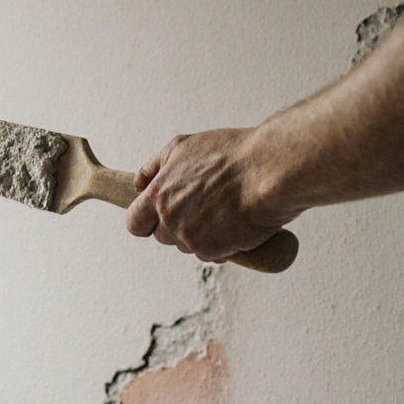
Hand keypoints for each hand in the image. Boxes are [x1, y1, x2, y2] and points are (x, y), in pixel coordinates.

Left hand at [125, 128, 294, 262]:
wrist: (268, 171)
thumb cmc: (232, 155)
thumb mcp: (184, 147)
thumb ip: (156, 165)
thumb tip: (139, 182)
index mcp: (158, 195)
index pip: (134, 223)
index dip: (144, 221)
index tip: (153, 219)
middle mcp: (169, 219)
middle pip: (162, 236)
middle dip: (176, 226)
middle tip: (201, 207)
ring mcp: (190, 238)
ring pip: (187, 246)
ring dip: (200, 235)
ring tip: (222, 211)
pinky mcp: (212, 251)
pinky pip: (211, 255)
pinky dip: (222, 245)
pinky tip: (235, 225)